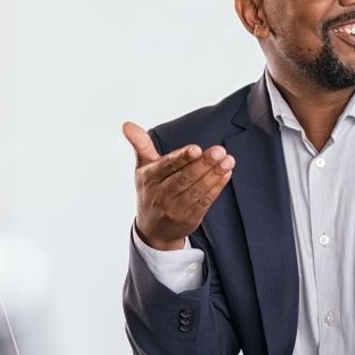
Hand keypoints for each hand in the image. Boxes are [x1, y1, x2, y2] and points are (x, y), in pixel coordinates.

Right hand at [123, 121, 234, 249]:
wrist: (153, 229)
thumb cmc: (151, 190)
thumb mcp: (143, 168)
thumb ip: (141, 145)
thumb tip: (127, 124)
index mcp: (149, 178)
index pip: (167, 166)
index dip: (182, 158)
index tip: (196, 149)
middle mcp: (161, 194)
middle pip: (184, 178)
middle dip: (203, 164)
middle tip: (219, 151)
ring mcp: (175, 208)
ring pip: (197, 190)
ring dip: (214, 175)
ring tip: (228, 161)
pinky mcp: (190, 217)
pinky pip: (205, 201)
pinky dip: (217, 187)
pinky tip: (226, 174)